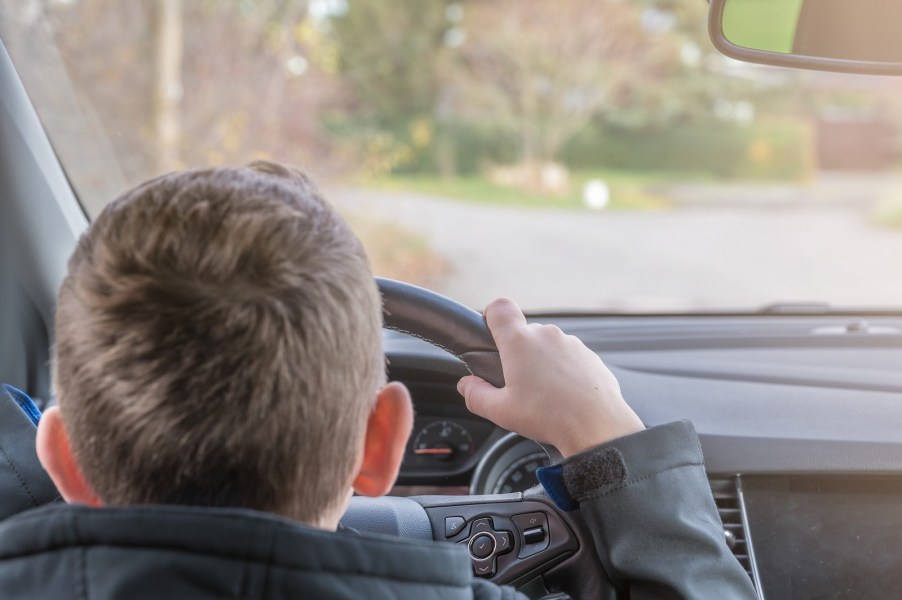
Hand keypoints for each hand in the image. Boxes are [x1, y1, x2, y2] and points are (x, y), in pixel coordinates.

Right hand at [458, 298, 644, 457]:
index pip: (500, 308)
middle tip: (518, 384)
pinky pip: (568, 358)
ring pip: (547, 346)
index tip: (492, 335)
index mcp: (520, 342)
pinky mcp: (589, 356)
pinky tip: (564, 396)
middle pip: (524, 333)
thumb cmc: (550, 417)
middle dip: (518, 354)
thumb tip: (466, 385)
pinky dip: (563, 372)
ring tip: (544, 395)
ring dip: (542, 363)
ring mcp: (571, 344)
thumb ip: (476, 395)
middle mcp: (546, 335)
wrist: (597, 427)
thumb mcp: (501, 411)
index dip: (492, 317)